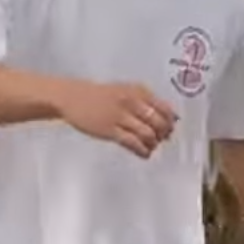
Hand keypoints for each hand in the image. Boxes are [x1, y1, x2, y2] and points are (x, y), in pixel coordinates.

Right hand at [58, 81, 176, 158]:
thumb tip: (171, 119)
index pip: (165, 109)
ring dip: (153, 144)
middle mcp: (131, 102)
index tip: (169, 129)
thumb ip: (147, 102)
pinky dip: (143, 151)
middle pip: (158, 123)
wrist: (72, 97)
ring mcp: (120, 116)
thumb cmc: (102, 96)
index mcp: (138, 91)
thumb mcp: (126, 91)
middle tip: (160, 140)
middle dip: (163, 135)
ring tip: (150, 147)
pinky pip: (133, 143)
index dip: (170, 123)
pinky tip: (144, 153)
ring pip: (147, 135)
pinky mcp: (110, 130)